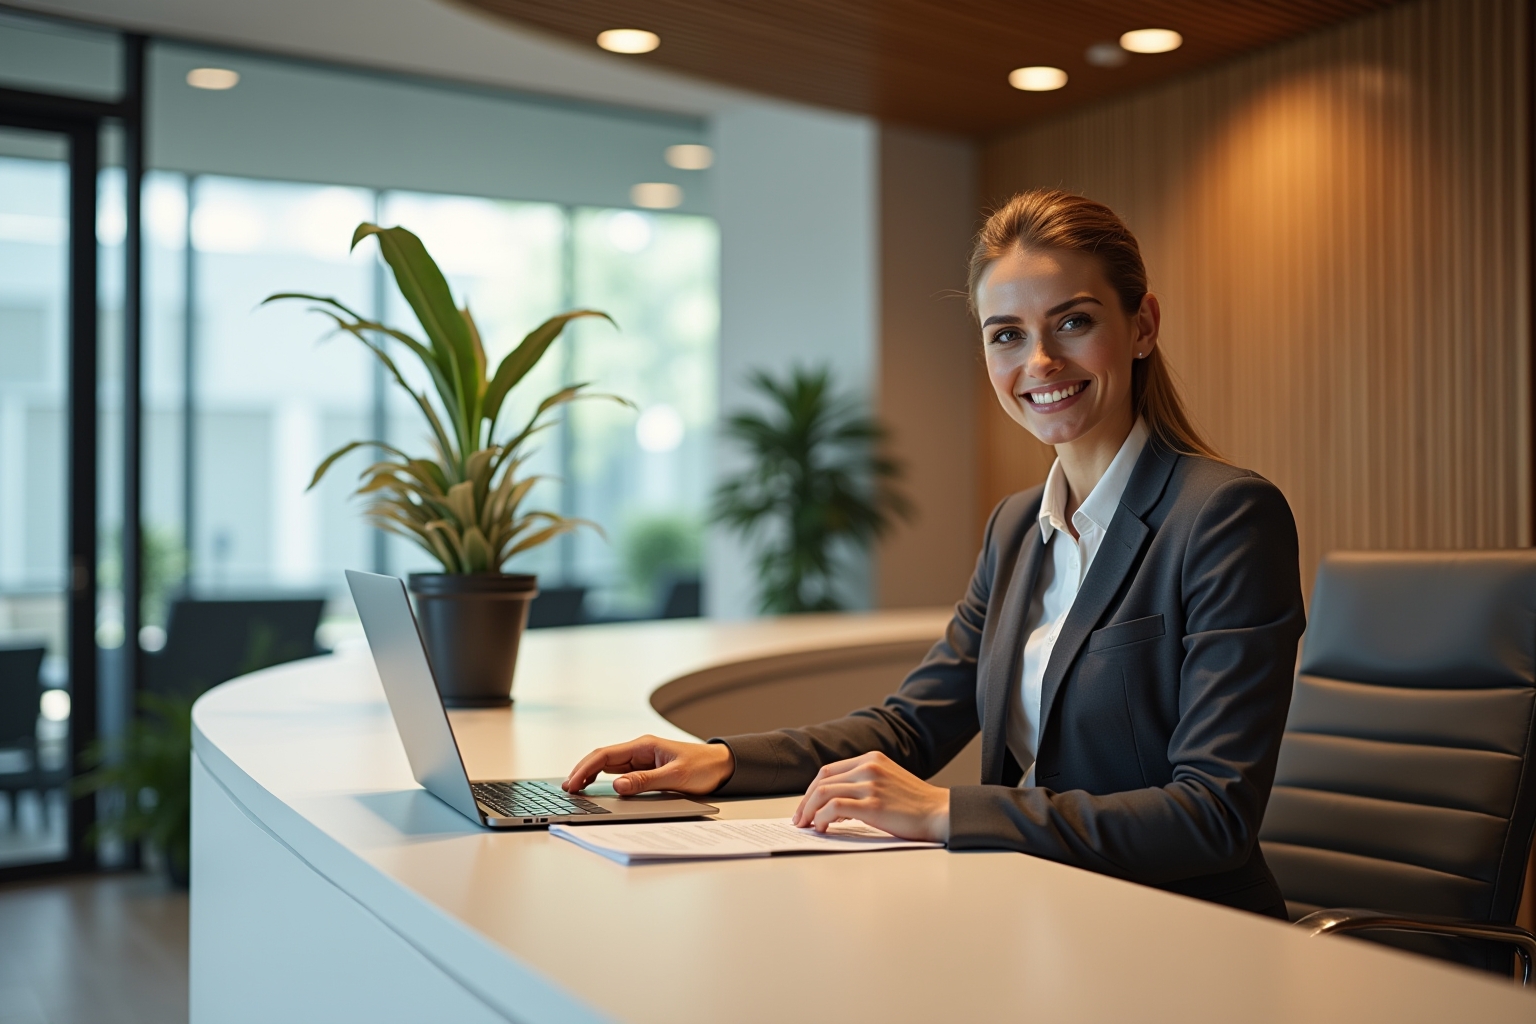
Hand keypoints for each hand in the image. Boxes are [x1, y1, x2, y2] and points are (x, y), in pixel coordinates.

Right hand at [561, 735, 734, 795]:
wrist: (723, 766)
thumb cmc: (703, 767)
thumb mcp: (675, 776)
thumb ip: (645, 781)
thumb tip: (617, 786)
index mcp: (644, 746)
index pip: (605, 754)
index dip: (585, 768)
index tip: (573, 783)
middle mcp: (640, 750)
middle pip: (602, 758)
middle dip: (582, 771)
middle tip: (567, 789)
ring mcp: (641, 759)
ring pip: (608, 765)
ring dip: (590, 775)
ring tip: (575, 789)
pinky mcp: (646, 769)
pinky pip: (619, 772)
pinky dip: (603, 779)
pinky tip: (594, 787)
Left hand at [791, 752, 949, 841]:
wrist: (941, 812)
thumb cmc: (916, 804)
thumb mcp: (888, 781)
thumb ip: (863, 783)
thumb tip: (833, 804)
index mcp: (871, 759)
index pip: (829, 770)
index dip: (812, 789)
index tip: (806, 805)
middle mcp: (869, 767)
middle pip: (822, 780)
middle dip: (806, 801)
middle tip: (800, 819)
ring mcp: (871, 785)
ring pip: (824, 793)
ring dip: (810, 811)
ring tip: (808, 826)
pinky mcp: (873, 805)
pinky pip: (834, 807)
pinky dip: (822, 818)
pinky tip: (822, 828)